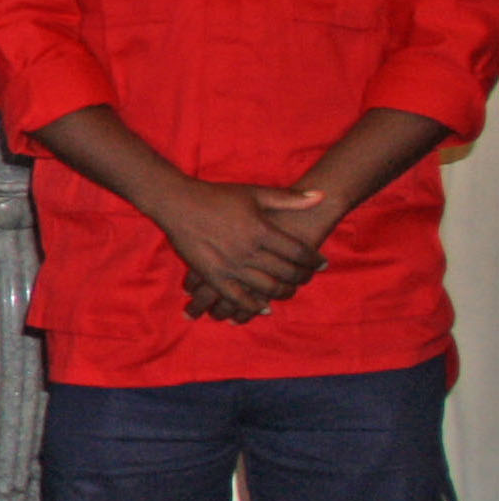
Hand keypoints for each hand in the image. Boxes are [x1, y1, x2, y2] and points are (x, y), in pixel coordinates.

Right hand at [148, 176, 325, 322]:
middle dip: (303, 277)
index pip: (299, 251)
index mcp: (261, 230)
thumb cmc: (217, 196)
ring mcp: (230, 265)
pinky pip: (237, 298)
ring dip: (283, 292)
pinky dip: (252, 306)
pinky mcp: (212, 275)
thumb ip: (289, 198)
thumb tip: (321, 196)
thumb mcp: (255, 193)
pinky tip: (263, 307)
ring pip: (266, 288)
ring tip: (289, 290)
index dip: (314, 260)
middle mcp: (249, 250)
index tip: (322, 264)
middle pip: (287, 272)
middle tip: (307, 277)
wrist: (177, 203)